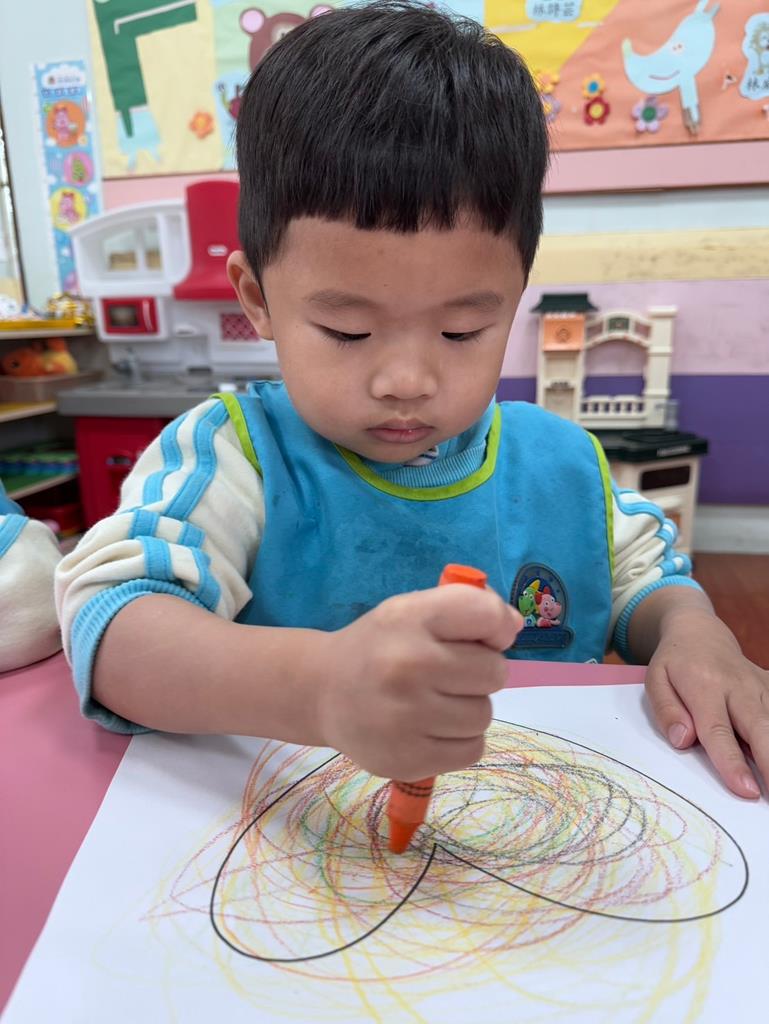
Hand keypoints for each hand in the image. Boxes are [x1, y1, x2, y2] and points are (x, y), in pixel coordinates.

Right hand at [317, 584, 521, 779]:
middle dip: (480, 671)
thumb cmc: (380, 646)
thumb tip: (514, 627)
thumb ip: (465, 608)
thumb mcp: (412, 611)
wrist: (322, 691)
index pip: (486, 614)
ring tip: (434, 701)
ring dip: (469, 708)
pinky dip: (460, 740)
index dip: (497, 626)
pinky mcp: (407, 759)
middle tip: (448, 673)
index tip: (482, 636)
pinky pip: (472, 749)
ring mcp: (405, 716)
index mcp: (409, 618)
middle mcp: (406, 664)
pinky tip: (431, 728)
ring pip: (484, 714)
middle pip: (494, 671)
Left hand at [645, 607, 768, 798]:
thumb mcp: (656, 680)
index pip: (718, 731)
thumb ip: (667, 711)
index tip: (746, 790)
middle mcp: (738, 686)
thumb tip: (682, 741)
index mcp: (704, 686)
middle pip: (760, 728)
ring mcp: (759, 685)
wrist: (699, 632)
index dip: (732, 762)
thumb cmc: (675, 663)